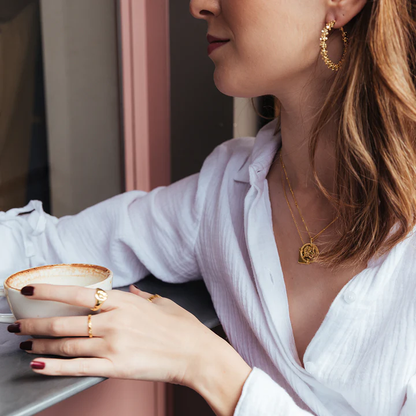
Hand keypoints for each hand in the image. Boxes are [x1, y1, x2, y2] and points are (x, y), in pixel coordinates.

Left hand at [8, 284, 218, 386]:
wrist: (196, 354)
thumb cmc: (182, 327)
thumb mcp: (162, 303)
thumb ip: (142, 296)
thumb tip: (131, 289)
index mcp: (125, 302)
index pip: (79, 294)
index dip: (50, 291)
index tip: (30, 290)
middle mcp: (115, 322)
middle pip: (65, 320)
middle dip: (36, 321)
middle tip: (18, 322)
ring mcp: (113, 345)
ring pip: (67, 343)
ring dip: (42, 342)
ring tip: (26, 342)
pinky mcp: (115, 367)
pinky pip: (77, 367)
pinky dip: (54, 365)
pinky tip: (39, 362)